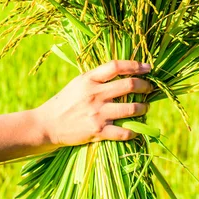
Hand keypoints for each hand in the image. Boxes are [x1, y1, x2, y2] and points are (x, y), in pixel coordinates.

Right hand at [34, 60, 152, 147]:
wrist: (48, 124)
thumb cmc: (65, 101)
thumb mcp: (79, 82)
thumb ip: (98, 77)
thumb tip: (123, 72)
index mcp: (89, 79)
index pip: (117, 66)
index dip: (135, 65)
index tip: (148, 68)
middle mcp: (95, 94)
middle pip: (129, 85)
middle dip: (145, 86)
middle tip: (150, 88)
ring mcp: (97, 113)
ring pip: (131, 108)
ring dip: (143, 108)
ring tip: (145, 108)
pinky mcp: (97, 131)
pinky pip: (123, 132)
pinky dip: (133, 131)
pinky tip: (135, 130)